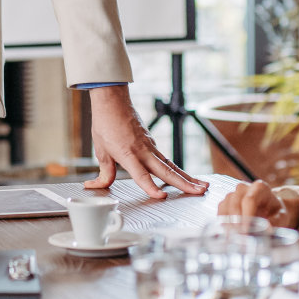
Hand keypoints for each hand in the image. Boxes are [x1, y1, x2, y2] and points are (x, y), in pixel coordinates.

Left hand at [85, 86, 206, 199]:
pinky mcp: (153, 144)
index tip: (161, 196)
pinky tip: (188, 178)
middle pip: (166, 170)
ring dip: (187, 177)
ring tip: (202, 187)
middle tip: (198, 192)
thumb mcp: (100, 151)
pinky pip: (167, 160)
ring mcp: (151, 146)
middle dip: (183, 183)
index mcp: (128, 154)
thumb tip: (95, 186)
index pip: (141, 174)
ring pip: (171, 165)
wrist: (113, 101)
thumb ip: (104, 173)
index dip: (150, 187)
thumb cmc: (105, 123)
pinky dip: (178, 170)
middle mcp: (143, 151)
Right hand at [217, 180, 298, 228]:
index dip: (246, 215)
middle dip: (236, 220)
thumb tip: (266, 230)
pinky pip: (220, 210)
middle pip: (235, 201)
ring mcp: (234, 194)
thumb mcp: (281, 216)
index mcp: (260, 187)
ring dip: (227, 221)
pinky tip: (228, 233)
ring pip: (225, 205)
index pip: (250, 199)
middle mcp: (244, 187)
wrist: (270, 209)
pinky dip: (223, 222)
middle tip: (238, 236)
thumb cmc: (276, 212)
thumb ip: (275, 222)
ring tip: (233, 237)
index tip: (246, 230)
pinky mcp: (227, 202)